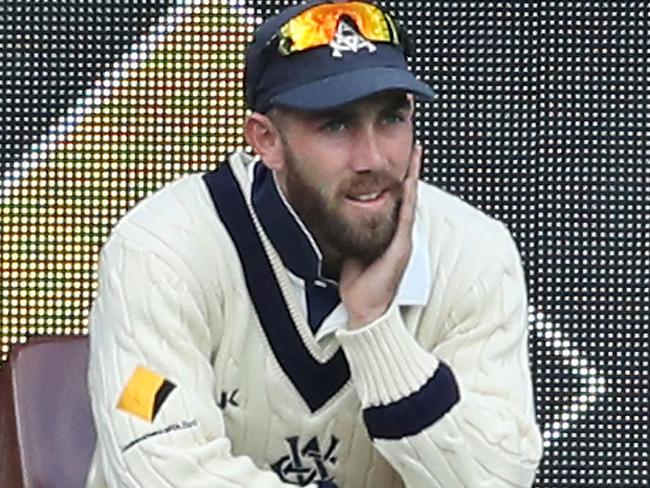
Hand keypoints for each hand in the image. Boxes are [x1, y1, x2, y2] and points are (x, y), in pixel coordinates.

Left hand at [339, 143, 421, 329]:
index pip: (396, 200)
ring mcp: (402, 240)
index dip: (398, 179)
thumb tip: (339, 218)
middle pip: (407, 196)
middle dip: (411, 171)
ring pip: (410, 202)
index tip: (399, 158)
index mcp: (389, 235)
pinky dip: (409, 199)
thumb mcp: (353, 251)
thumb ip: (352, 234)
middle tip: (413, 147)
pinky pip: (406, 218)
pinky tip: (410, 182)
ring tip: (415, 156)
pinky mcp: (401, 248)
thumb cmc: (360, 284)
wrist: (366, 308)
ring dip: (413, 178)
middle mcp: (399, 235)